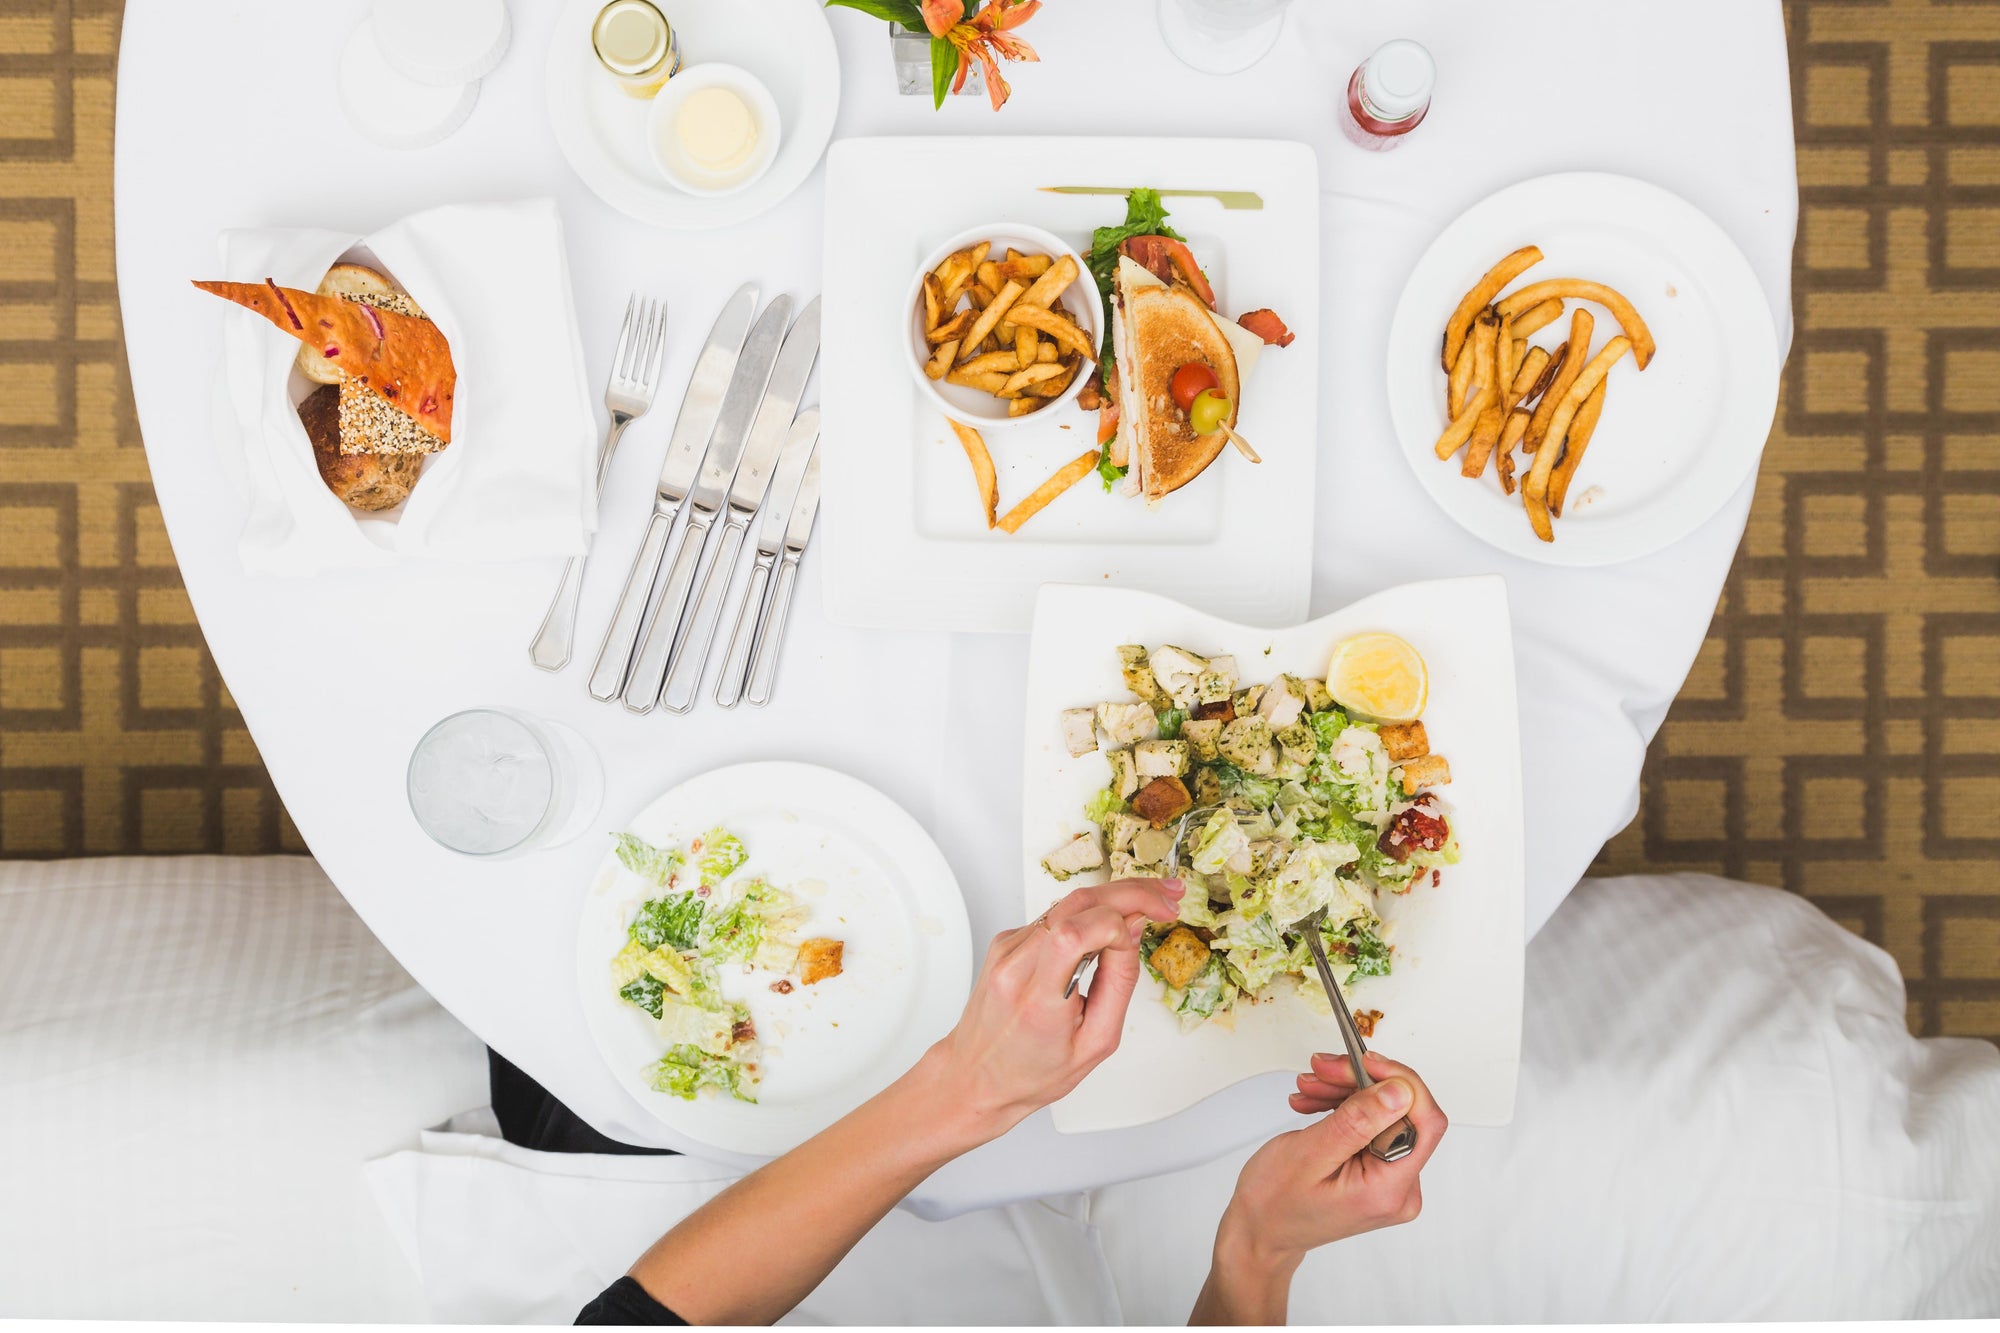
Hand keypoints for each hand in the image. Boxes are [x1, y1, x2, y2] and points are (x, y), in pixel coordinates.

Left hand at [926, 878, 1182, 1142]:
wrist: (976, 1077)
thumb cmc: (1033, 1072)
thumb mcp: (1095, 1043)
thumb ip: (1118, 984)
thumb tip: (1132, 930)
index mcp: (1037, 1000)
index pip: (1076, 933)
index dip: (1119, 925)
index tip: (1146, 930)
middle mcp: (1015, 966)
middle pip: (1076, 902)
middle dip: (1130, 892)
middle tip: (1170, 893)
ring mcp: (1006, 949)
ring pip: (1067, 903)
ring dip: (1113, 898)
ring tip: (1151, 902)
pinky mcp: (1006, 941)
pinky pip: (1054, 916)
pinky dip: (1087, 915)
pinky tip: (1108, 927)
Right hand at [1193, 1052, 1446, 1324]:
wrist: (1261, 1229)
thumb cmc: (1275, 1203)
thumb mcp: (1309, 1154)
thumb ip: (1357, 1122)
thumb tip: (1399, 1091)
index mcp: (1389, 1190)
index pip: (1424, 1121)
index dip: (1398, 1081)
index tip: (1362, 1061)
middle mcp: (1400, 1189)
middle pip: (1402, 1113)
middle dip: (1360, 1082)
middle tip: (1322, 1069)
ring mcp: (1391, 1181)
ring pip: (1385, 1113)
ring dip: (1348, 1091)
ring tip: (1310, 1088)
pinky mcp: (1379, 1172)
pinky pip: (1373, 1125)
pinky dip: (1346, 1108)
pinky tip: (1318, 1103)